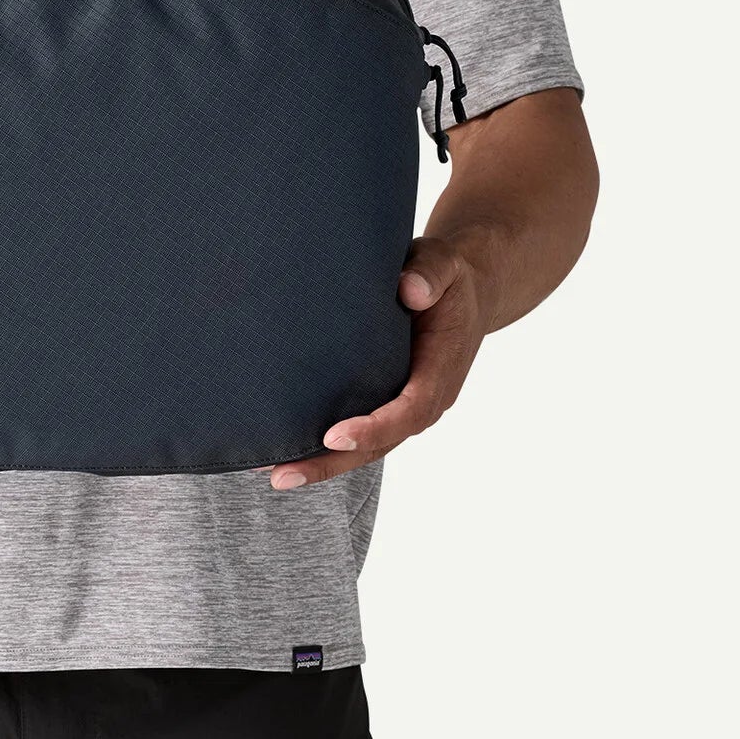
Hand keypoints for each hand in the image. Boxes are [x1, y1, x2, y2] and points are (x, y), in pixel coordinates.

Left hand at [261, 236, 484, 489]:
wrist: (466, 289)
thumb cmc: (449, 277)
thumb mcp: (444, 264)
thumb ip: (429, 274)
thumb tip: (410, 290)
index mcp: (442, 370)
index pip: (410, 410)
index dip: (374, 427)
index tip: (335, 435)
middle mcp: (426, 398)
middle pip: (381, 443)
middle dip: (332, 462)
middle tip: (282, 474)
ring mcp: (408, 404)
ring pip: (368, 446)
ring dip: (323, 463)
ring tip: (273, 473)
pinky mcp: (390, 399)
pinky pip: (362, 431)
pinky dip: (328, 446)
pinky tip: (287, 450)